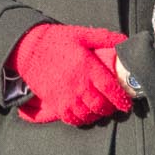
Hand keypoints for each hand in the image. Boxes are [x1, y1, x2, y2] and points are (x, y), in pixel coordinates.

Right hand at [12, 23, 133, 125]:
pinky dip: (80, 120)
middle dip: (110, 108)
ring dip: (96, 115)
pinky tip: (84, 115)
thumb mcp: (82, 34)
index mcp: (88, 68)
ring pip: (87, 114)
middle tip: (114, 106)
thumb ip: (105, 38)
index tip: (126, 103)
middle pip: (100, 105)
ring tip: (99, 110)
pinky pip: (71, 118)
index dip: (121, 99)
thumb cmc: (56, 41)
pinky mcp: (55, 102)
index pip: (111, 89)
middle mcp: (79, 85)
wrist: (27, 49)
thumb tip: (125, 42)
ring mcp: (66, 96)